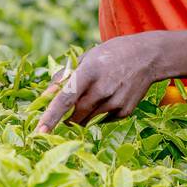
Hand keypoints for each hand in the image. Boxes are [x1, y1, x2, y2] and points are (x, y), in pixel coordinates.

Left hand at [34, 34, 162, 133]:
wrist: (147, 57)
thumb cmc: (111, 55)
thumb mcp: (86, 58)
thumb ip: (64, 77)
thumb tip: (45, 96)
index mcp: (89, 72)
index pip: (65, 98)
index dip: (51, 116)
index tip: (39, 132)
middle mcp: (102, 89)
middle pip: (74, 116)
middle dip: (66, 118)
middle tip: (68, 110)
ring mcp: (115, 102)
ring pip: (87, 121)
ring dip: (82, 115)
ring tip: (95, 95)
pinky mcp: (124, 112)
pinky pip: (102, 121)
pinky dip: (99, 114)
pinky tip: (109, 97)